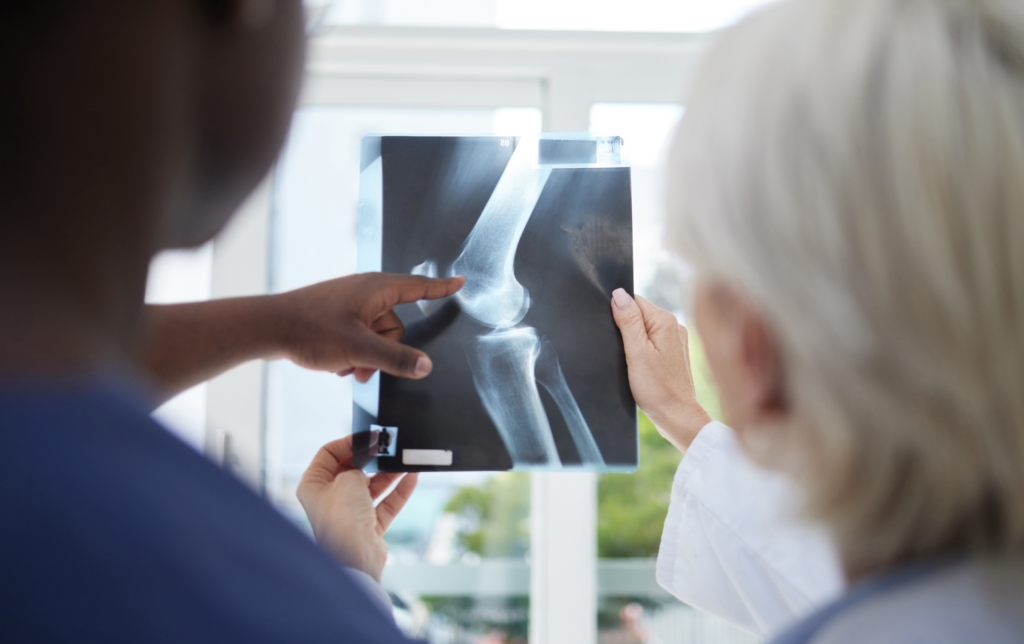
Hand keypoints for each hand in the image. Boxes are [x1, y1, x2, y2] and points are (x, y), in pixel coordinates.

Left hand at [273, 272, 463, 382]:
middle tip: (360, 365)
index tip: (459, 282)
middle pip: (395, 326)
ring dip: (365, 356)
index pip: (419, 287)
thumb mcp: (359, 349)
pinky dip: (352, 352)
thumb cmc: (311, 330)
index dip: (441, 288)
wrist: (268, 328)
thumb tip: (426, 366)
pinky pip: (359, 337)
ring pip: (376, 336)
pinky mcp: (337, 316)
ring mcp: (350, 304)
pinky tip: (334, 362)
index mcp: (376, 289)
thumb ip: (396, 359)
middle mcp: (366, 292)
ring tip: (343, 365)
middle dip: (383, 351)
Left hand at [296, 435, 417, 582]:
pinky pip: (385, 503)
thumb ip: (358, 463)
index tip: (367, 436)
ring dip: (388, 474)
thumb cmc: (342, 519)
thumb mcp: (348, 478)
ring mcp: (349, 513)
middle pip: (352, 469)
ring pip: (371, 486)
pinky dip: (398, 491)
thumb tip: (368, 455)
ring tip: (403, 461)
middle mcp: (329, 499)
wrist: (356, 556)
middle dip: (371, 459)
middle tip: (387, 447)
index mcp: (313, 485)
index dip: (348, 442)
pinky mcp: (368, 526)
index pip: (328, 454)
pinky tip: (411, 477)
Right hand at [610, 288, 711, 450]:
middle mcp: (674, 326)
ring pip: (644, 328)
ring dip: (633, 340)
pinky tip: (642, 365)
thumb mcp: (636, 352)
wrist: (676, 416)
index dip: (619, 314)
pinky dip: (642, 350)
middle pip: (639, 314)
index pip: (634, 301)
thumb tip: (618, 294)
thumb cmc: (657, 388)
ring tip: (635, 361)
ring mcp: (675, 339)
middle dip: (626, 328)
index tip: (616, 334)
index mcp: (666, 321)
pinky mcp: (673, 352)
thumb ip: (628, 321)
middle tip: (626, 352)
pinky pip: (651, 341)